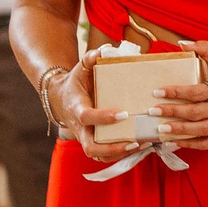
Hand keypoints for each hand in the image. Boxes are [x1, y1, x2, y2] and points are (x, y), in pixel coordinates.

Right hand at [50, 46, 138, 163]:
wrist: (63, 99)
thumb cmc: (77, 82)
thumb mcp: (81, 68)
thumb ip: (91, 59)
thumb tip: (104, 51)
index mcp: (77, 109)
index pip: (87, 117)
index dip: (103, 118)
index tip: (123, 114)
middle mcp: (80, 128)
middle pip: (91, 147)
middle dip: (113, 147)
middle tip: (135, 140)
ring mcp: (86, 138)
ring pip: (100, 155)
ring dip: (121, 153)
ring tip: (144, 144)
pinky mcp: (94, 143)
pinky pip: (106, 156)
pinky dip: (122, 154)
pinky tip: (142, 146)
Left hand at [146, 40, 207, 150]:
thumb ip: (203, 48)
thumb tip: (181, 44)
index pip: (198, 92)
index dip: (177, 92)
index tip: (158, 92)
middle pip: (197, 112)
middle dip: (173, 112)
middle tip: (153, 111)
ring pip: (202, 129)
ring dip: (180, 131)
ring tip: (160, 129)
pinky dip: (190, 144)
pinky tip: (173, 142)